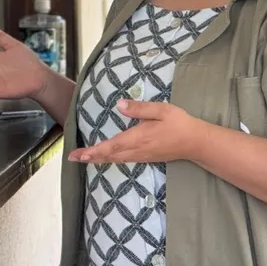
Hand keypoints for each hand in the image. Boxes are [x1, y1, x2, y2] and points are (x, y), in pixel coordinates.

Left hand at [68, 100, 207, 163]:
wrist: (195, 142)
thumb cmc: (179, 124)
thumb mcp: (161, 110)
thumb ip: (140, 108)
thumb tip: (120, 105)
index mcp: (138, 137)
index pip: (111, 146)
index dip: (93, 151)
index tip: (78, 154)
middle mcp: (136, 150)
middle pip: (109, 156)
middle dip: (90, 157)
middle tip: (72, 157)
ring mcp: (141, 155)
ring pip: (115, 159)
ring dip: (98, 158)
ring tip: (83, 157)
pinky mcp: (145, 157)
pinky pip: (122, 159)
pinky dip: (109, 158)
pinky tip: (105, 157)